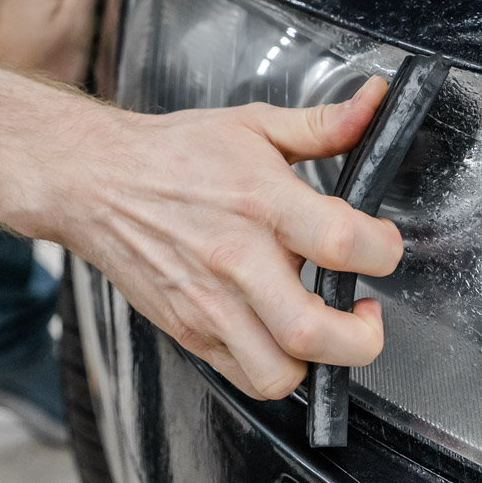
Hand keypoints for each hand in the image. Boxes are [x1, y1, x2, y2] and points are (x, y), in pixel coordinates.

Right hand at [39, 78, 403, 399]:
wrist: (96, 182)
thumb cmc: (174, 155)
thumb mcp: (254, 125)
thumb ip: (323, 124)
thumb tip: (374, 104)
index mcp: (262, 203)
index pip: (344, 243)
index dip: (385, 251)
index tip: (385, 246)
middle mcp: (237, 261)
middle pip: (313, 333)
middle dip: (362, 338)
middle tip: (365, 312)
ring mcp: (209, 305)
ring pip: (276, 374)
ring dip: (316, 363)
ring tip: (325, 330)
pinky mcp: (189, 331)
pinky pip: (243, 378)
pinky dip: (275, 369)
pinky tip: (282, 334)